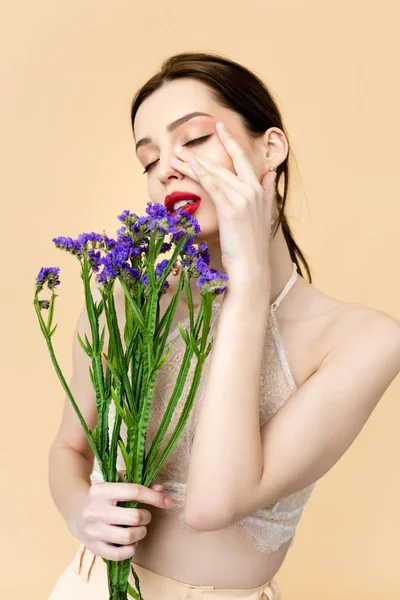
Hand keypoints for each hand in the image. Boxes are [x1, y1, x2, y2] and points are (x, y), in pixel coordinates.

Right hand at [73, 481, 172, 561]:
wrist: (76, 513)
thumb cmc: (104, 498)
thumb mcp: (117, 486)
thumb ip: (140, 487)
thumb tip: (161, 490)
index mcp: (102, 490)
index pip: (134, 491)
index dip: (154, 497)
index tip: (167, 502)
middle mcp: (95, 510)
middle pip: (134, 517)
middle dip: (147, 517)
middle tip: (145, 517)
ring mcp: (93, 530)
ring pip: (129, 536)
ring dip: (141, 533)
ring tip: (139, 529)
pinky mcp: (93, 548)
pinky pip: (120, 554)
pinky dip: (131, 549)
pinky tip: (131, 542)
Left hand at [171, 121, 276, 287]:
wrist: (251, 266)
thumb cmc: (252, 247)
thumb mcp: (264, 216)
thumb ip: (267, 193)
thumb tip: (269, 175)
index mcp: (260, 191)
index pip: (243, 159)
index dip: (231, 141)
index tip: (219, 127)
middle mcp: (253, 190)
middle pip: (225, 163)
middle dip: (201, 154)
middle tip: (181, 148)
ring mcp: (243, 197)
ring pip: (215, 173)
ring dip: (193, 164)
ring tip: (176, 157)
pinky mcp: (231, 207)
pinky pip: (213, 185)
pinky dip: (200, 174)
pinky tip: (188, 166)